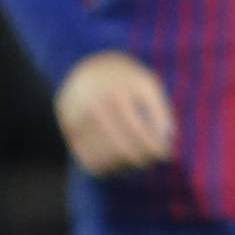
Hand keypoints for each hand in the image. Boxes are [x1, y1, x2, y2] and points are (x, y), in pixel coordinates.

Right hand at [57, 51, 176, 174]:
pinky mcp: (67, 130)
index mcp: (117, 95)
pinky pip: (87, 160)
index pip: (139, 134)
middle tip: (148, 162)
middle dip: (140, 160)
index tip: (163, 155)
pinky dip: (104, 167)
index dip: (154, 149)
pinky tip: (115, 162)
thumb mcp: (147, 85)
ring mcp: (77, 119)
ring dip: (122, 166)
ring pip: (104, 159)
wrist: (86, 67)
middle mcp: (94, 107)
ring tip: (133, 162)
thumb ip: (160, 112)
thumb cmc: (124, 80)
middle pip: (121, 149)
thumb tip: (167, 142)